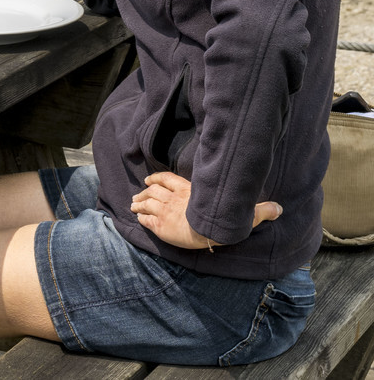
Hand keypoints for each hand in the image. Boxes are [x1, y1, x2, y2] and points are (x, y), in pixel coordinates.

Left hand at [131, 171, 281, 250]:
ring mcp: (164, 212)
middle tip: (136, 196)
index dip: (157, 179)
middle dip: (143, 193)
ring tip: (133, 203)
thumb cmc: (222, 222)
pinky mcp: (159, 226)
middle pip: (152, 191)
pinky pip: (146, 220)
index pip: (168, 179)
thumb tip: (280, 209)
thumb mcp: (242, 214)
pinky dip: (140, 217)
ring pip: (146, 203)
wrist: (205, 233)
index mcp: (188, 192)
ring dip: (138, 202)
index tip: (149, 180)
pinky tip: (138, 218)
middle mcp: (173, 199)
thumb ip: (259, 210)